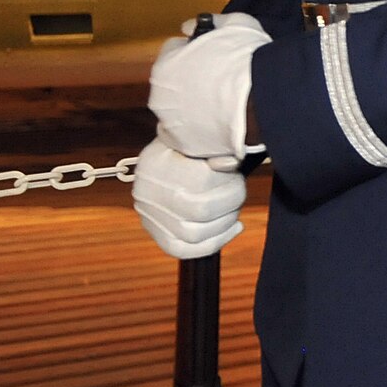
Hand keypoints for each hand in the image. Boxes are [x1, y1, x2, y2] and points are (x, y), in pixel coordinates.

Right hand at [132, 135, 245, 259]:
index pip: (202, 182)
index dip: (229, 180)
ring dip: (225, 223)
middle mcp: (149, 194)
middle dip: (231, 201)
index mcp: (158, 165)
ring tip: (234, 208)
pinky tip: (233, 228)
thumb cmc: (185, 143)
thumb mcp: (196, 136)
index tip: (237, 171)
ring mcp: (150, 216)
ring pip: (194, 234)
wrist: (161, 155)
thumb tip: (231, 163)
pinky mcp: (155, 232)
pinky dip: (213, 243)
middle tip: (238, 190)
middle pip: (201, 210)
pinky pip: (183, 249)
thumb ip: (214, 147)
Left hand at [148, 13, 269, 167]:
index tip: (210, 55)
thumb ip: (211, 23)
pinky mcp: (185, 146)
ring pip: (178, 113)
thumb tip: (188, 26)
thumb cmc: (247, 60)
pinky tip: (218, 127)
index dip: (193, 51)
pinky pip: (187, 138)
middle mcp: (160, 95)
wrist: (261, 99)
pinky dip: (198, 133)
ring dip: (193, 108)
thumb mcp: (236, 25)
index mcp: (166, 64)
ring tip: (221, 107)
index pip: (173, 51)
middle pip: (173, 85)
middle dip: (190, 82)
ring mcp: (170, 123)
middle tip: (218, 81)